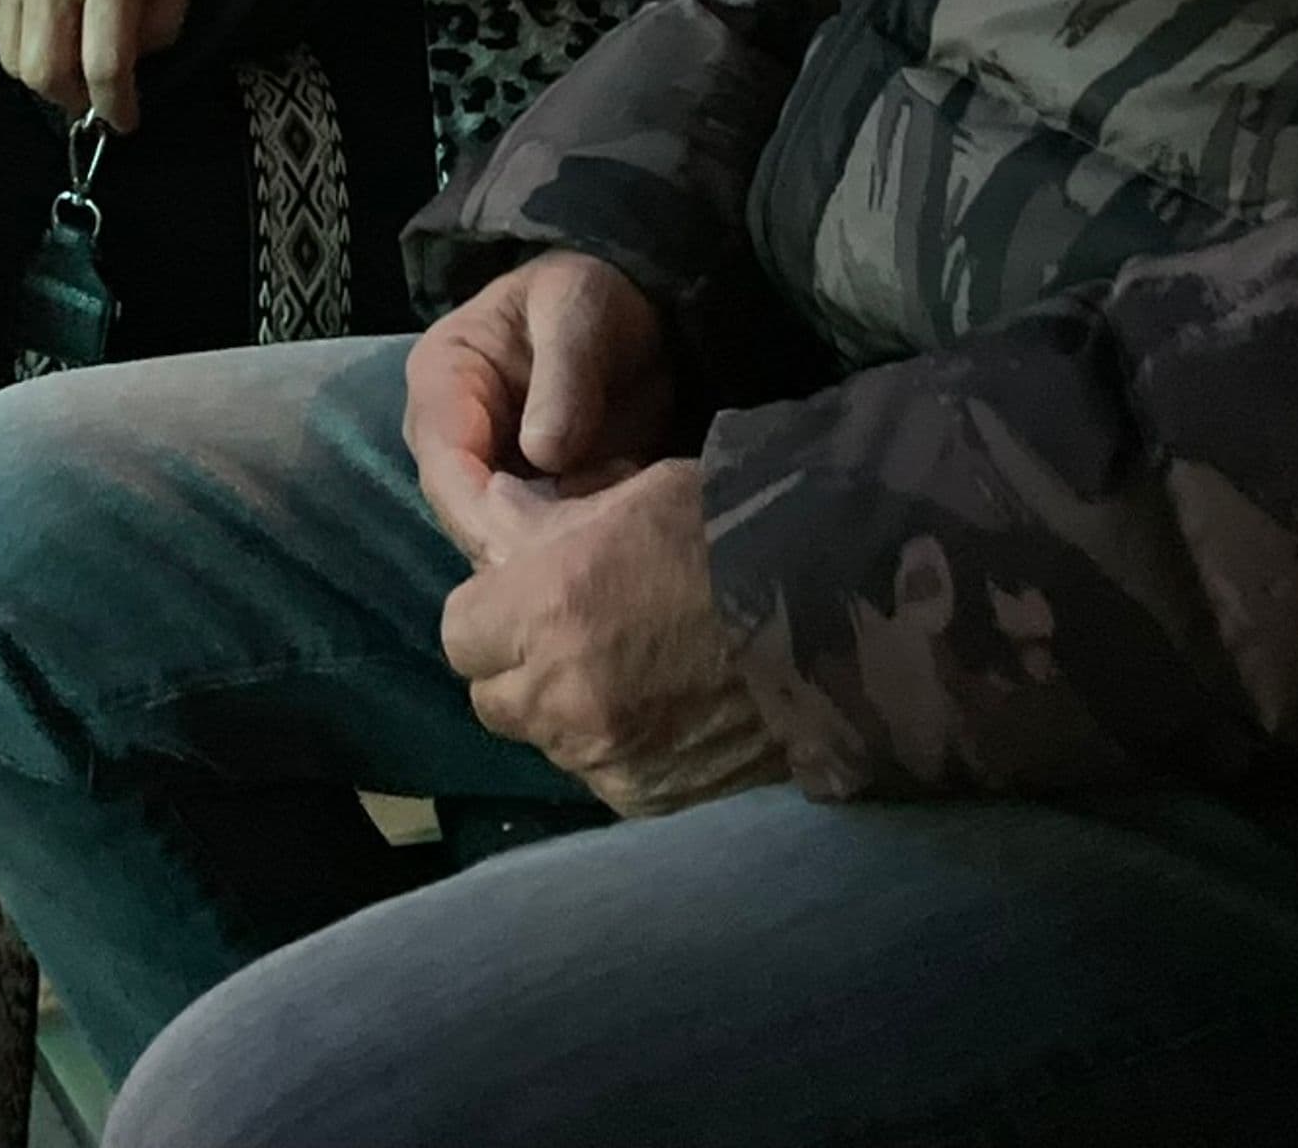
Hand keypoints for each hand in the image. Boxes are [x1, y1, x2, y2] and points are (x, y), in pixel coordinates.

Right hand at [0, 0, 198, 131]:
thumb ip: (166, 17)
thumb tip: (135, 64)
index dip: (116, 108)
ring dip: (45, 76)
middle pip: (48, 74)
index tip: (125, 119)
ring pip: (15, 58)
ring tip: (69, 61)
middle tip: (93, 94)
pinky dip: (21, 42)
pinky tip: (47, 27)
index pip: (104, 67)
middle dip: (74, 101)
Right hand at [404, 254, 672, 569]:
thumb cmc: (592, 296)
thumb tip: (545, 454)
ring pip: (502, 536)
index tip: (536, 550)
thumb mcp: (579, 312)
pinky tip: (620, 540)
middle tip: (586, 567)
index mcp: (442, 378)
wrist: (637, 311)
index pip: (445, 465)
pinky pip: (541, 540)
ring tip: (613, 546)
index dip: (482, 515)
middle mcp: (452, 435)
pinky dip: (576, 548)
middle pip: (467, 514)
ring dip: (553, 553)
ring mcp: (491, 471)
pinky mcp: (531, 498)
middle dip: (520, 546)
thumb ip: (564, 375)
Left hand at [439, 455, 780, 818]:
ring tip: (625, 672)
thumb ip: (542, 524)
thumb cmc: (731, 533)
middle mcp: (562, 696)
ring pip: (543, 742)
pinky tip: (661, 713)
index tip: (526, 594)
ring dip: (563, 712)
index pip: (457, 632)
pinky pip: (598, 777)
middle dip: (517, 665)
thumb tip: (483, 521)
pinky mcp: (649, 803)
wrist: (840, 617)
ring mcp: (606, 760)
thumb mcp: (628, 494)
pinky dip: (613, 750)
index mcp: (547, 608)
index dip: (489, 611)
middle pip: (490, 696)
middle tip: (571, 635)